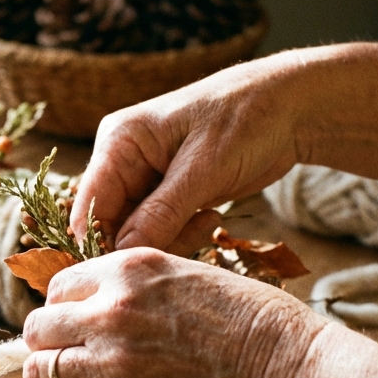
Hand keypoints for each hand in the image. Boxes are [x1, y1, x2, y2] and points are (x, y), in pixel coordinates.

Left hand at [20, 248, 327, 377]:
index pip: (60, 287)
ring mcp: (110, 361)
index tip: (75, 328)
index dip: (64, 311)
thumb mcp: (191, 277)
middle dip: (47, 344)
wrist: (285, 374)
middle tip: (65, 361)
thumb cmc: (256, 326)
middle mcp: (110, 310)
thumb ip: (140, 288)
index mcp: (130, 269)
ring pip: (38, 370)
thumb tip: (104, 308)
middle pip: (38, 326)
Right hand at [74, 58, 301, 251]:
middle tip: (192, 235)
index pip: (88, 205)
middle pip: (110, 225)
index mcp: (118, 142)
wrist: (288, 108)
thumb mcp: (203, 168)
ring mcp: (144, 180)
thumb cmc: (245, 120)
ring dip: (171, 239)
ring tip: (209, 218)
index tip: (133, 269)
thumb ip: (161, 213)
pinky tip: (211, 216)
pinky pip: (161, 231)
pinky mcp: (167, 195)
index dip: (100, 243)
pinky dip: (184, 234)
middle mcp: (123, 162)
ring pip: (137, 234)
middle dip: (146, 243)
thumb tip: (122, 254)